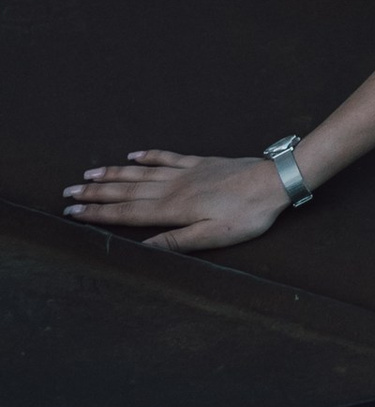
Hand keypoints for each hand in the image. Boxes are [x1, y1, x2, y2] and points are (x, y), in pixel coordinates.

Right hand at [63, 147, 293, 250]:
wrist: (275, 180)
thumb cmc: (247, 215)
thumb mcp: (212, 237)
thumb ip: (175, 242)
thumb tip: (141, 250)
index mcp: (173, 209)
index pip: (127, 213)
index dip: (98, 214)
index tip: (73, 213)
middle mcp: (173, 187)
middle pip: (126, 191)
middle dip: (95, 193)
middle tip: (67, 193)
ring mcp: (186, 171)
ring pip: (141, 173)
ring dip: (113, 174)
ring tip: (89, 174)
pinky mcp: (200, 162)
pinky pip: (167, 157)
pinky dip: (148, 155)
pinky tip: (133, 155)